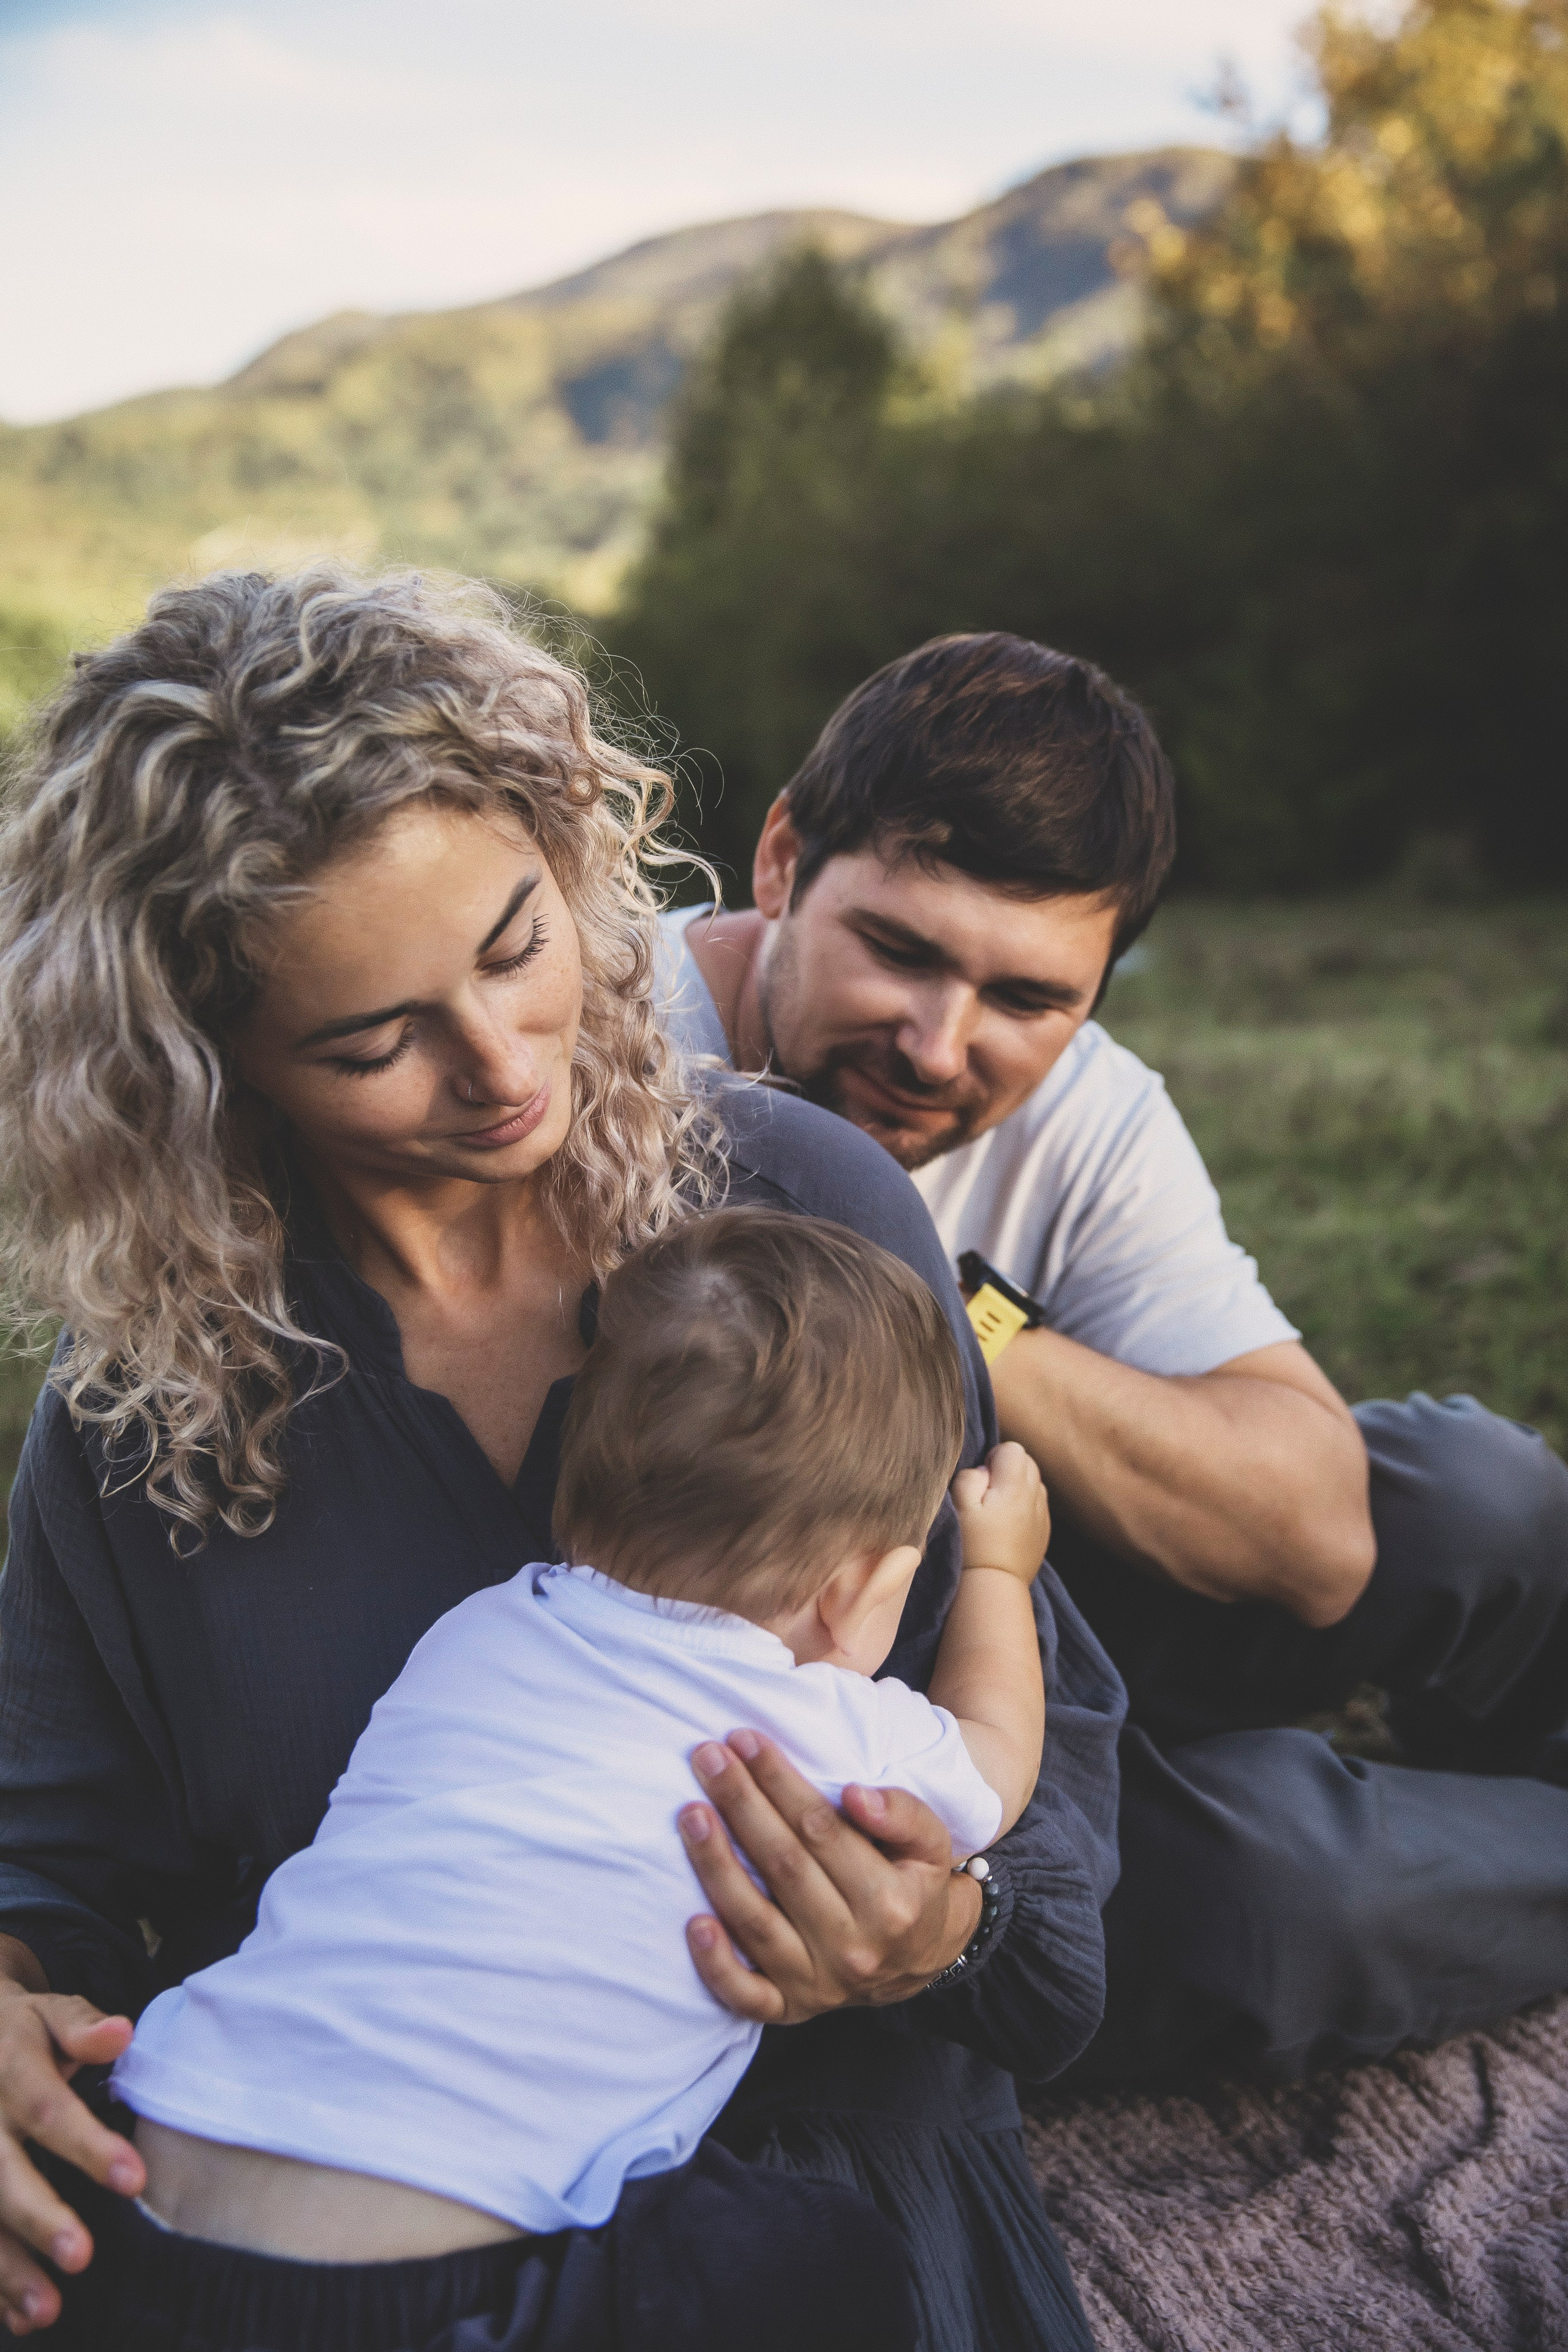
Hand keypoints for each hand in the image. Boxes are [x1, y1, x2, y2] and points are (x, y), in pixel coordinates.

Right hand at [0, 1964, 142, 2335]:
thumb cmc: (23, 2032)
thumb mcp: (49, 2012)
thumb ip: (81, 2026)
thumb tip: (122, 2032)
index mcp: (9, 2070)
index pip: (49, 2110)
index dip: (88, 2145)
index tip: (134, 2179)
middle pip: (3, 2175)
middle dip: (40, 2218)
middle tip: (82, 2256)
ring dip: (8, 2268)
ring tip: (48, 2309)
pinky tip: (19, 2318)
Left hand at [679, 1734, 982, 2023]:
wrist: (922, 1958)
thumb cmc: (916, 1883)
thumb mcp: (931, 1843)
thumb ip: (902, 1813)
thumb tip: (854, 1795)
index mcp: (889, 1902)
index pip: (822, 1830)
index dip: (780, 1782)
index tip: (746, 1741)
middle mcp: (853, 1947)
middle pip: (783, 1866)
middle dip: (741, 1805)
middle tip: (706, 1758)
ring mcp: (819, 1984)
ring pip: (756, 1922)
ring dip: (716, 1865)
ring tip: (690, 1814)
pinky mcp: (791, 2009)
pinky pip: (746, 1995)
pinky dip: (716, 1964)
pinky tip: (692, 1922)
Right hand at [952, 1441, 1049, 1579]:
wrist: (993, 1583)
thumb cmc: (971, 1544)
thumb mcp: (959, 1506)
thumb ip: (970, 1477)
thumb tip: (985, 1470)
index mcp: (1015, 1487)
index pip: (1013, 1449)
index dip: (993, 1457)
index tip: (982, 1480)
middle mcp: (1035, 1496)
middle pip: (1027, 1461)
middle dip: (1008, 1468)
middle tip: (988, 1492)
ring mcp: (1042, 1514)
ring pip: (1034, 1481)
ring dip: (1018, 1485)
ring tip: (998, 1507)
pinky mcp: (1044, 1530)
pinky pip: (1038, 1503)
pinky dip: (1025, 1504)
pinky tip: (1008, 1523)